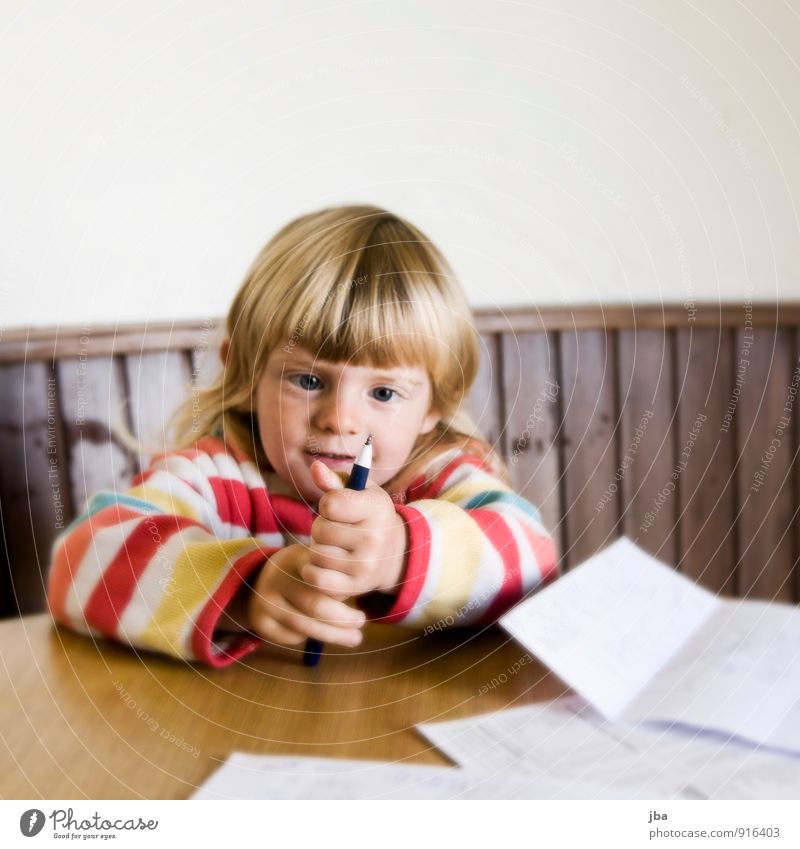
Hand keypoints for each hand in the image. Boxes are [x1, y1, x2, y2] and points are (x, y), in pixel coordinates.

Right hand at [247, 543, 365, 646]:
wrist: (260, 582)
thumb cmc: (300, 573)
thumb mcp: (314, 562)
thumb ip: (332, 575)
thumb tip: (355, 593)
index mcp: (294, 558)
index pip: (322, 577)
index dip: (343, 592)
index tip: (361, 600)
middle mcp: (276, 578)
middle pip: (315, 605)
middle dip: (343, 618)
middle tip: (361, 622)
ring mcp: (264, 601)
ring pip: (304, 626)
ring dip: (334, 635)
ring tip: (355, 637)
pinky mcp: (259, 622)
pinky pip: (291, 637)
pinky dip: (309, 638)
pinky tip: (322, 633)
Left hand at [302, 460, 408, 597]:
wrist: (393, 554)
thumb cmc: (368, 516)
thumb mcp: (358, 493)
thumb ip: (333, 481)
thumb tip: (315, 467)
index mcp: (378, 508)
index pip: (331, 504)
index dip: (327, 504)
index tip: (337, 507)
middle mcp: (375, 538)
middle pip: (319, 530)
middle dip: (321, 528)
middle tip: (336, 530)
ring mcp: (367, 566)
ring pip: (316, 554)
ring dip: (318, 549)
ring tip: (335, 547)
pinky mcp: (356, 587)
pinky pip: (316, 579)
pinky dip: (313, 571)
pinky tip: (325, 564)